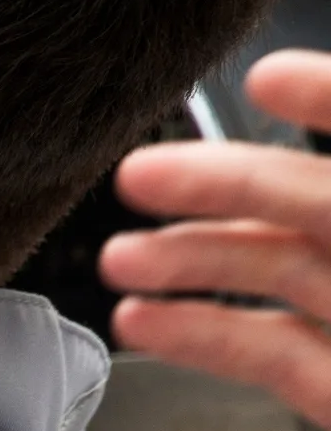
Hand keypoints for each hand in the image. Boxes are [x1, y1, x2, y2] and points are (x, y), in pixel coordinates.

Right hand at [100, 49, 330, 430]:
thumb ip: (329, 199)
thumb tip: (306, 136)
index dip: (322, 99)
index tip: (264, 79)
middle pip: (299, 197)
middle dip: (213, 181)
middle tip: (139, 177)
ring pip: (270, 270)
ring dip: (184, 258)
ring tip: (120, 257)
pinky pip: (263, 352)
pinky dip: (195, 334)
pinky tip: (139, 321)